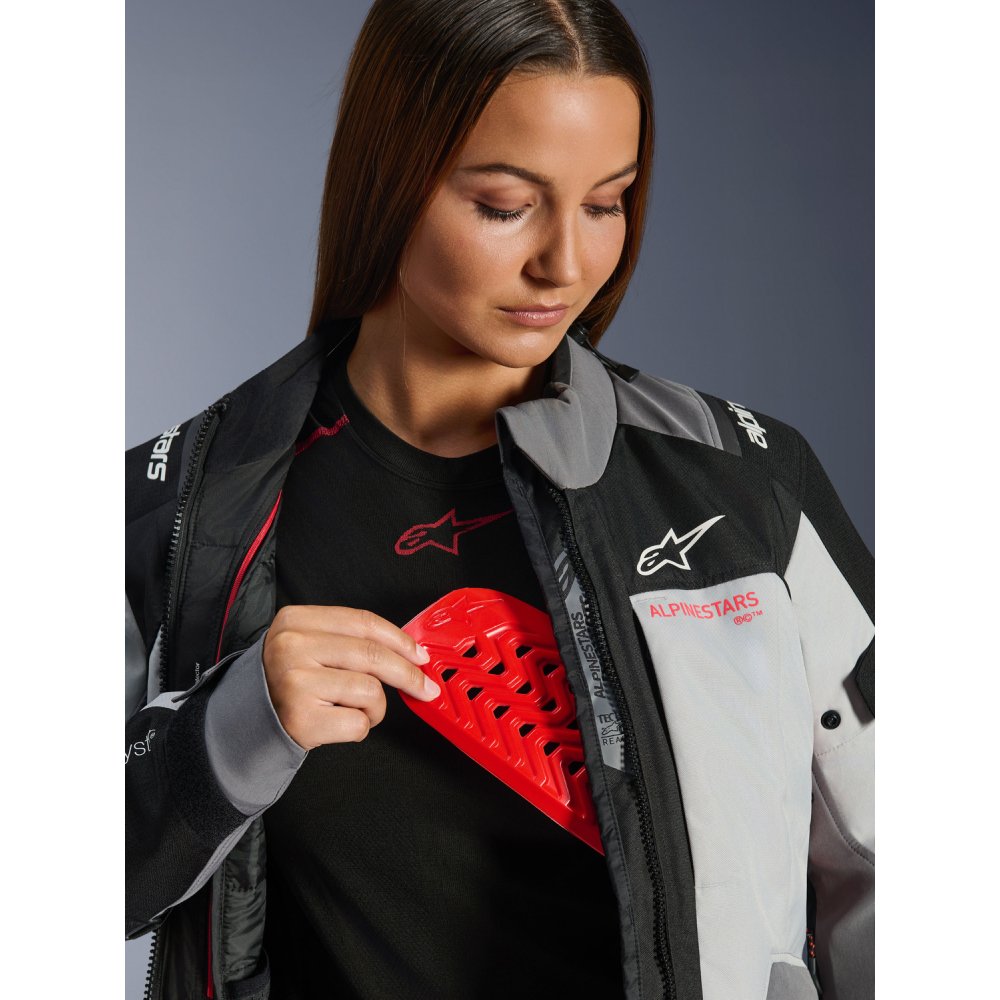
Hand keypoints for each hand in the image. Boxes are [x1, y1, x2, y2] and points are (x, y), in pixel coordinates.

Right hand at [262, 605, 439, 750]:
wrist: (249, 718)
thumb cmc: (291, 680)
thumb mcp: (312, 645)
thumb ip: (353, 641)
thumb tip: (411, 652)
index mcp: (296, 620)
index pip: (363, 623)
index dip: (400, 640)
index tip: (421, 655)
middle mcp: (292, 646)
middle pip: (373, 656)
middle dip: (408, 674)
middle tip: (424, 688)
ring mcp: (295, 682)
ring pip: (370, 691)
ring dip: (374, 708)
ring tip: (352, 709)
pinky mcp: (301, 718)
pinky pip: (358, 723)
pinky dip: (359, 728)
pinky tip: (337, 723)